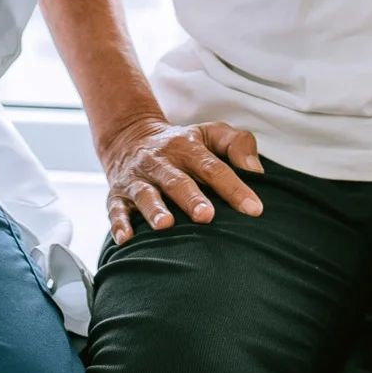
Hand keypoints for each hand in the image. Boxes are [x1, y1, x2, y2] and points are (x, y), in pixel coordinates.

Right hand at [98, 116, 264, 243]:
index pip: (214, 167)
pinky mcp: (117, 194)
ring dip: (154, 210)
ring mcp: (137, 178)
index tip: (254, 209)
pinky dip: (119, 224)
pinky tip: (126, 239)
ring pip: (145, 194)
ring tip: (166, 225)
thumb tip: (256, 172)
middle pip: (177, 180)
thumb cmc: (182, 144)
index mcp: (187, 147)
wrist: (129, 135)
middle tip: (207, 216)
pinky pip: (115, 209)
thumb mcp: (210, 133)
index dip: (234, 188)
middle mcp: (161, 162)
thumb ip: (238, 144)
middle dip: (191, 199)